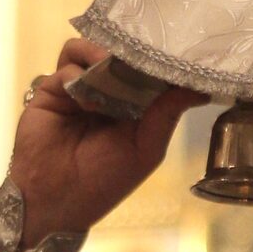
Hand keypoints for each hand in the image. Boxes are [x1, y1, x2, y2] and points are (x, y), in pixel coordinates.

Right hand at [10, 39, 202, 246]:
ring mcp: (76, 89)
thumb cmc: (103, 182)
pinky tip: (90, 103)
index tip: (171, 51)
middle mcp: (103, 93)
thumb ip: (167, 115)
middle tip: (139, 54)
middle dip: (128, 52)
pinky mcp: (51, 90)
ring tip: (111, 72)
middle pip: (115, 53)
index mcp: (130, 106)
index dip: (155, 60)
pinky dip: (80, 78)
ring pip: (87, 50)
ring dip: (100, 56)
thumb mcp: (146, 150)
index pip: (144, 69)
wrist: (56, 201)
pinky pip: (67, 67)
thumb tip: (201, 90)